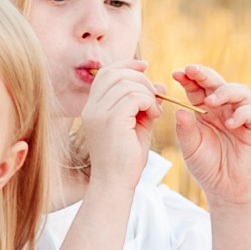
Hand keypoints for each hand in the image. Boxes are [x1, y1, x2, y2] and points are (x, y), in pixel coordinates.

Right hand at [76, 59, 158, 195]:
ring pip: (127, 83)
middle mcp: (92, 107)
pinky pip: (133, 97)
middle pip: (116, 73)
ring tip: (154, 110)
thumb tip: (158, 85)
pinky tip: (153, 115)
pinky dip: (148, 101)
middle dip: (140, 77)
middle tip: (154, 94)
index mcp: (93, 107)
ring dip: (147, 92)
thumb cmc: (125, 159)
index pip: (106, 73)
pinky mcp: (111, 121)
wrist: (115, 184)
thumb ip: (144, 104)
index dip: (126, 65)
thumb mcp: (136, 125)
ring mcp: (99, 113)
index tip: (144, 67)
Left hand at [170, 65, 250, 207]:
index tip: (176, 74)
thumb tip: (179, 111)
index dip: (189, 79)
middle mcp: (223, 109)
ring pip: (239, 91)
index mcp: (205, 111)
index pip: (197, 88)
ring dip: (224, 92)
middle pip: (217, 83)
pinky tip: (230, 123)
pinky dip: (242, 114)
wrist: (226, 189)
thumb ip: (185, 131)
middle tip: (191, 71)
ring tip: (210, 102)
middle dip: (204, 75)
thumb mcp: (191, 149)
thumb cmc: (207, 167)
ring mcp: (240, 116)